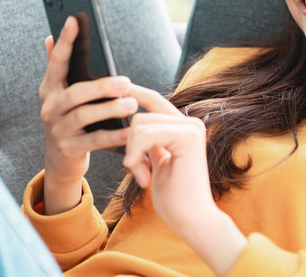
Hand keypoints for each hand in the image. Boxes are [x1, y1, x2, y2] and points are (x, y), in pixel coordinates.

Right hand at [38, 16, 138, 214]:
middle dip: (101, 86)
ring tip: (132, 104)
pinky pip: (94, 140)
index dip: (65, 41)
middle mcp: (50, 107)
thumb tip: (49, 37)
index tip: (75, 19)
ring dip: (110, 109)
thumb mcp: (61, 94)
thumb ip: (57, 67)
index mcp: (50, 89)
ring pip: (84, 116)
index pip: (57, 61)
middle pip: (75, 93)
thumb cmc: (69, 120)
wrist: (61, 161)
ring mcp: (57, 130)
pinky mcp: (69, 149)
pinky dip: (113, 136)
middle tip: (125, 81)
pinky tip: (130, 130)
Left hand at [123, 86, 246, 275]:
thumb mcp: (155, 162)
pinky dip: (137, 155)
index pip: (153, 101)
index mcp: (183, 127)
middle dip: (129, 143)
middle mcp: (190, 123)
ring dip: (133, 153)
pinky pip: (147, 135)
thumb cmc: (174, 197)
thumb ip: (148, 140)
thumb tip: (131, 121)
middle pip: (140, 115)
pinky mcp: (188, 137)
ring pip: (140, 124)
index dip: (134, 93)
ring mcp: (191, 128)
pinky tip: (143, 177)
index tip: (114, 86)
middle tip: (136, 169)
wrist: (190, 219)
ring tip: (143, 176)